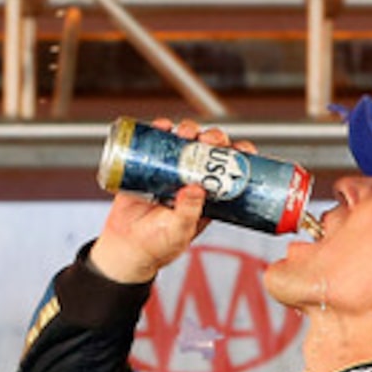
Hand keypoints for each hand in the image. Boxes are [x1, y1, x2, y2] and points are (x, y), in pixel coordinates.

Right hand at [87, 118, 237, 284]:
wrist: (127, 246)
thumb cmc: (158, 244)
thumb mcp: (179, 232)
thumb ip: (188, 213)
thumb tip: (196, 189)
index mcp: (210, 195)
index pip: (231, 170)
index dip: (240, 155)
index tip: (243, 150)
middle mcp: (194, 178)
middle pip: (210, 149)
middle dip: (214, 138)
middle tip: (210, 139)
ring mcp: (172, 170)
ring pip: (186, 140)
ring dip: (190, 130)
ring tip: (185, 133)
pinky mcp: (150, 165)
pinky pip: (157, 141)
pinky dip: (160, 129)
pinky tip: (161, 125)